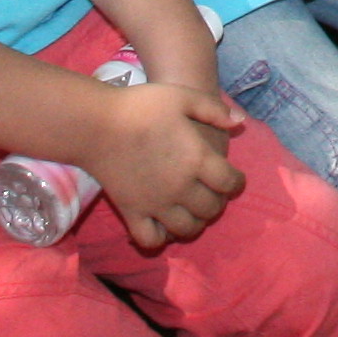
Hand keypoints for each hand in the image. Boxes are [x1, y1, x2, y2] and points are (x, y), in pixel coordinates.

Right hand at [93, 78, 248, 249]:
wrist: (97, 123)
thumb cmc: (141, 105)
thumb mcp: (183, 97)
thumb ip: (214, 109)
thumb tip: (240, 122)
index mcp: (197, 159)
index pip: (230, 183)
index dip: (237, 183)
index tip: (234, 179)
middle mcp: (181, 187)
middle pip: (211, 208)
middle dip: (218, 202)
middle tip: (213, 193)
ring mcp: (156, 204)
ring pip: (187, 228)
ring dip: (196, 222)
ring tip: (192, 210)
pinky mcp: (132, 212)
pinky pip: (151, 239)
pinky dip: (161, 238)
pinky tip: (163, 225)